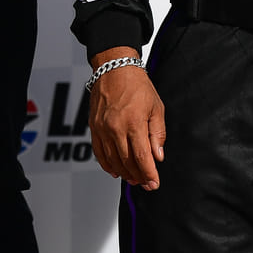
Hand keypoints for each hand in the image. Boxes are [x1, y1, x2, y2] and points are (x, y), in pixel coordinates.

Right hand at [87, 49, 163, 187]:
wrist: (114, 69)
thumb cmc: (137, 85)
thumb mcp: (156, 108)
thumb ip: (158, 134)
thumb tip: (158, 156)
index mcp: (133, 122)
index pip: (142, 157)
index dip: (149, 174)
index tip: (154, 183)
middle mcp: (115, 127)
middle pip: (126, 161)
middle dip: (138, 176)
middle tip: (146, 184)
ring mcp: (102, 128)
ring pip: (112, 160)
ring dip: (123, 173)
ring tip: (133, 179)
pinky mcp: (94, 127)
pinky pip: (98, 152)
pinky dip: (106, 164)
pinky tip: (114, 170)